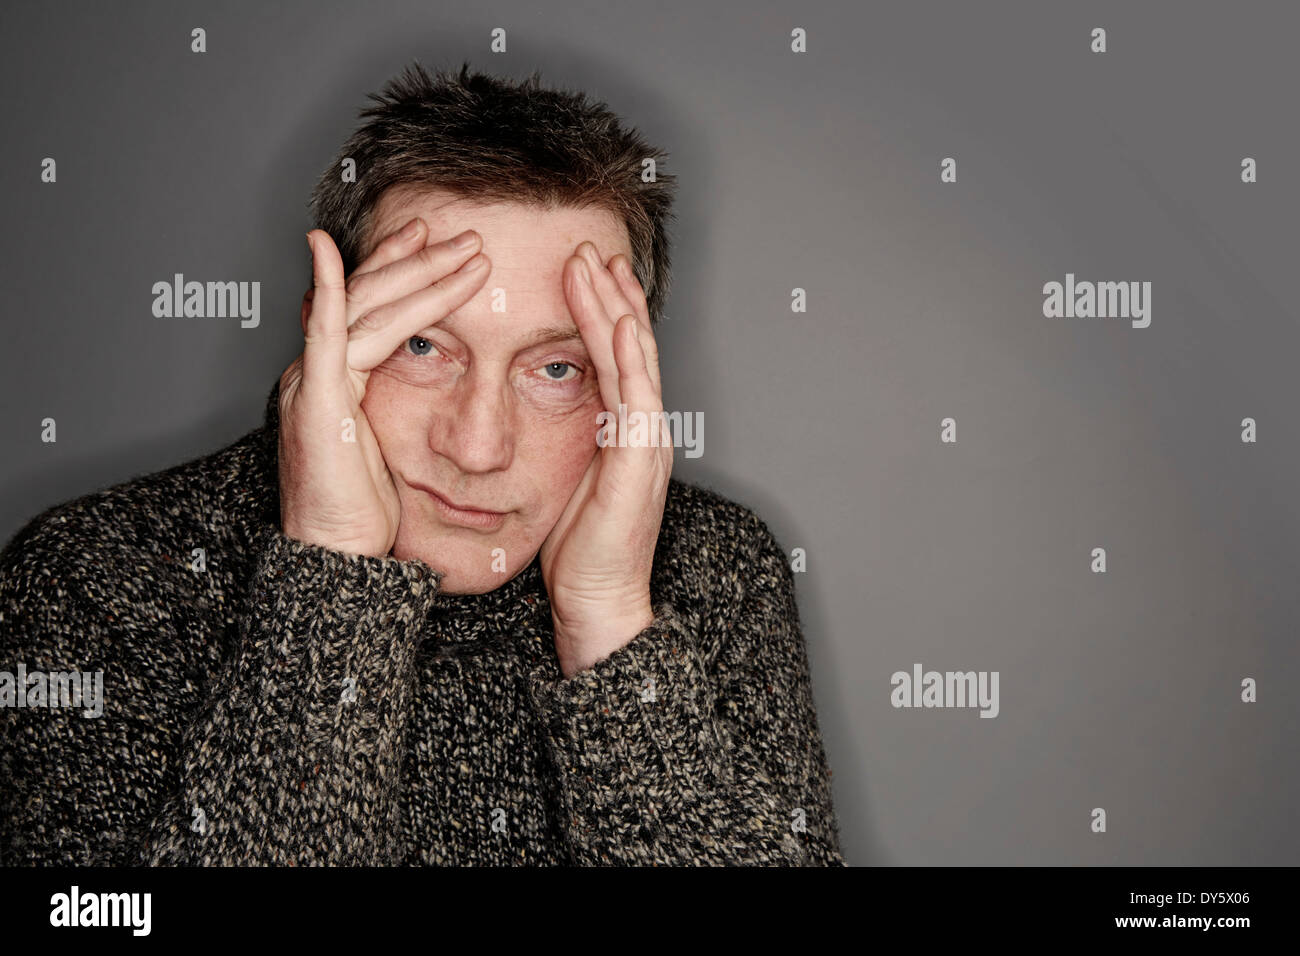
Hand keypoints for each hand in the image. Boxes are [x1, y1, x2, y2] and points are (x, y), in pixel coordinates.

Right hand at [277, 219, 489, 556]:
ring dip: (415, 273)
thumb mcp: (392, 446)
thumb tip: (440, 390)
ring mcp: (313, 381)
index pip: (372, 309)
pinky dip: (328, 289)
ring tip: (460, 247)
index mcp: (338, 380)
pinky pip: (323, 335)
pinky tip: (327, 251)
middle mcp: (318, 371)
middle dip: (418, 260)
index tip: (435, 243)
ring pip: (365, 309)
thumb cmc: (364, 512)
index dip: (402, 271)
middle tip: (461, 232)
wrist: (336, 554)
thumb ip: (402, 408)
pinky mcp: (315, 400)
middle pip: (371, 298)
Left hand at [540, 242, 672, 677]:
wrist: (599, 600)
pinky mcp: (640, 453)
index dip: (601, 314)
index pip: (616, 359)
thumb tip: (535, 414)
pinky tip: (613, 313)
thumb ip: (564, 442)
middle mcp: (644, 428)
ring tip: (594, 263)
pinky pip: (634, 386)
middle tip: (587, 250)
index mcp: (626, 433)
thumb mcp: (566, 481)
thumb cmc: (580, 551)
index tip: (581, 277)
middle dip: (610, 294)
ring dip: (614, 305)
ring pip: (634, 355)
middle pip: (630, 345)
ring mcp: (649, 437)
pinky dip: (624, 345)